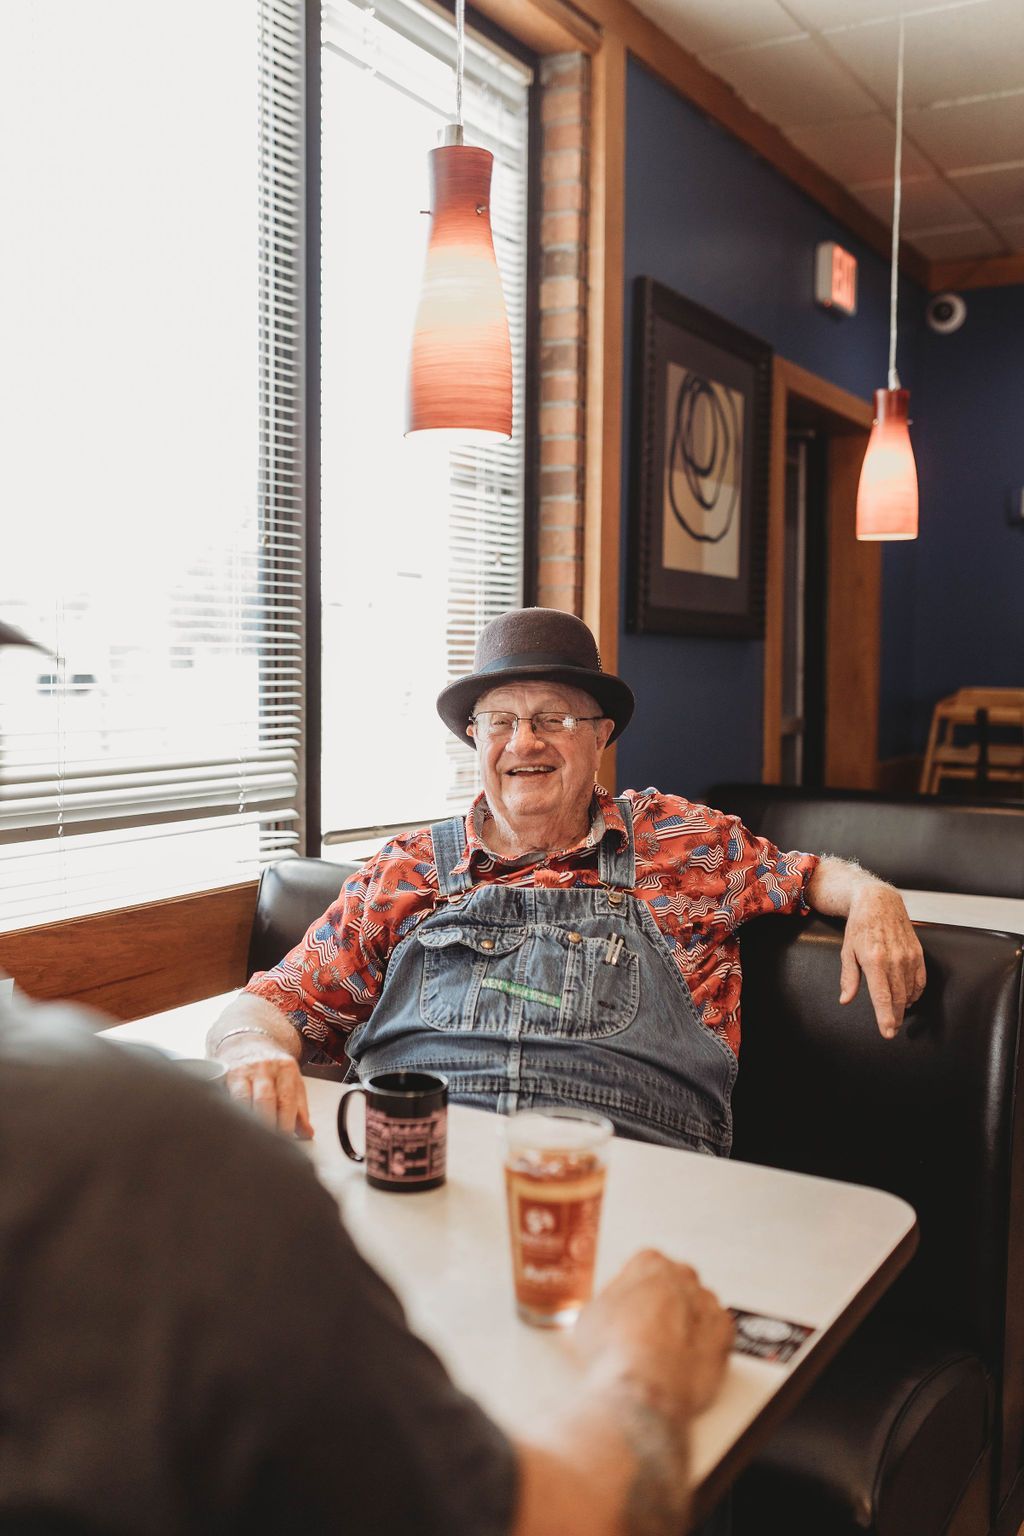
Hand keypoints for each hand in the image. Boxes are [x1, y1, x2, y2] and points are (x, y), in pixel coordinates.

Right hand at [219, 1037, 313, 1139]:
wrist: (247, 1040)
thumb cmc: (272, 1067)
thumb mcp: (291, 1081)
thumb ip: (299, 1108)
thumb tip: (307, 1133)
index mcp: (287, 1069)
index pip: (287, 1101)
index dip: (285, 1125)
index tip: (285, 1143)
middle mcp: (265, 1068)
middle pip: (266, 1100)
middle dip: (267, 1125)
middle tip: (268, 1146)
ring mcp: (244, 1070)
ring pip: (244, 1100)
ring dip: (248, 1122)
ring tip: (251, 1140)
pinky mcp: (225, 1074)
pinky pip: (227, 1097)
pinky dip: (231, 1114)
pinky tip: (234, 1127)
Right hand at [575, 1250, 731, 1419]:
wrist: (642, 1390)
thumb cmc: (614, 1353)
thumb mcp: (591, 1315)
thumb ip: (611, 1299)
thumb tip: (613, 1308)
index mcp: (650, 1265)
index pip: (647, 1264)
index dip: (637, 1288)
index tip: (631, 1304)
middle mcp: (682, 1278)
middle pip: (676, 1282)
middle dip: (665, 1300)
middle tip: (647, 1328)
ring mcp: (706, 1305)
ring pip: (699, 1305)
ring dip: (688, 1320)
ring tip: (667, 1348)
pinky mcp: (723, 1336)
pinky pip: (718, 1330)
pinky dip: (706, 1340)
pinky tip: (687, 1355)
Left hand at [840, 881, 925, 1038]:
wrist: (880, 902)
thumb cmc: (860, 927)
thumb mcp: (847, 951)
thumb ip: (848, 978)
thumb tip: (845, 999)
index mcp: (874, 960)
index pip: (882, 997)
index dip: (886, 1018)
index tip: (887, 1033)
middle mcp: (894, 960)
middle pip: (898, 999)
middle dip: (895, 1018)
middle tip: (891, 1029)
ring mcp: (908, 956)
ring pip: (910, 992)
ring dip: (904, 1006)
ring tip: (896, 1015)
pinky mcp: (918, 953)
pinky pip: (920, 980)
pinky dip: (915, 993)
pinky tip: (908, 998)